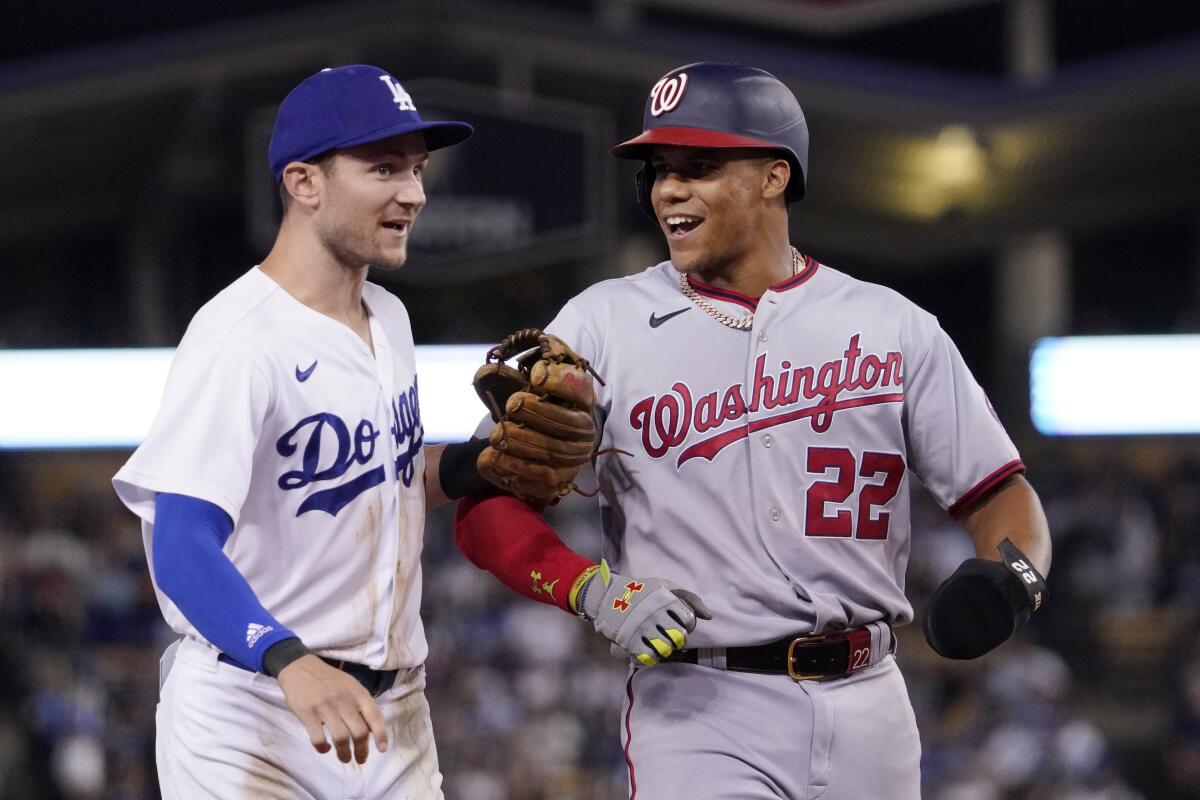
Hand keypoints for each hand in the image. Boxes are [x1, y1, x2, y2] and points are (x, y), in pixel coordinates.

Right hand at [276, 655, 388, 763]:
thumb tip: (372, 730)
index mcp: (357, 692)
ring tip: (344, 758)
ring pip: (341, 738)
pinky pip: (318, 739)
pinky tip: (325, 748)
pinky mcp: (308, 714)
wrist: (300, 667)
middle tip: (360, 759)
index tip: (382, 749)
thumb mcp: (350, 685)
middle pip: (359, 732)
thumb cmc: (328, 679)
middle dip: (362, 750)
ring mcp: (325, 707)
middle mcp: (344, 700)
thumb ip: (361, 704)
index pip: (374, 715)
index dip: (381, 734)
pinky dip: (323, 748)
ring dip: (344, 754)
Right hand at [581, 560, 712, 666]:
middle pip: (679, 638)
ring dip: (664, 648)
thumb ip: (690, 599)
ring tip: (657, 642)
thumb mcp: (665, 586)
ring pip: (666, 650)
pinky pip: (650, 658)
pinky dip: (652, 657)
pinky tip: (648, 649)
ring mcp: (642, 628)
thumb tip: (709, 617)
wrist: (606, 595)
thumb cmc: (640, 591)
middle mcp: (655, 614)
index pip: (689, 621)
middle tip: (666, 634)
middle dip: (676, 638)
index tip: (676, 623)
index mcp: (665, 599)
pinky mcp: (629, 641)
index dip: (686, 625)